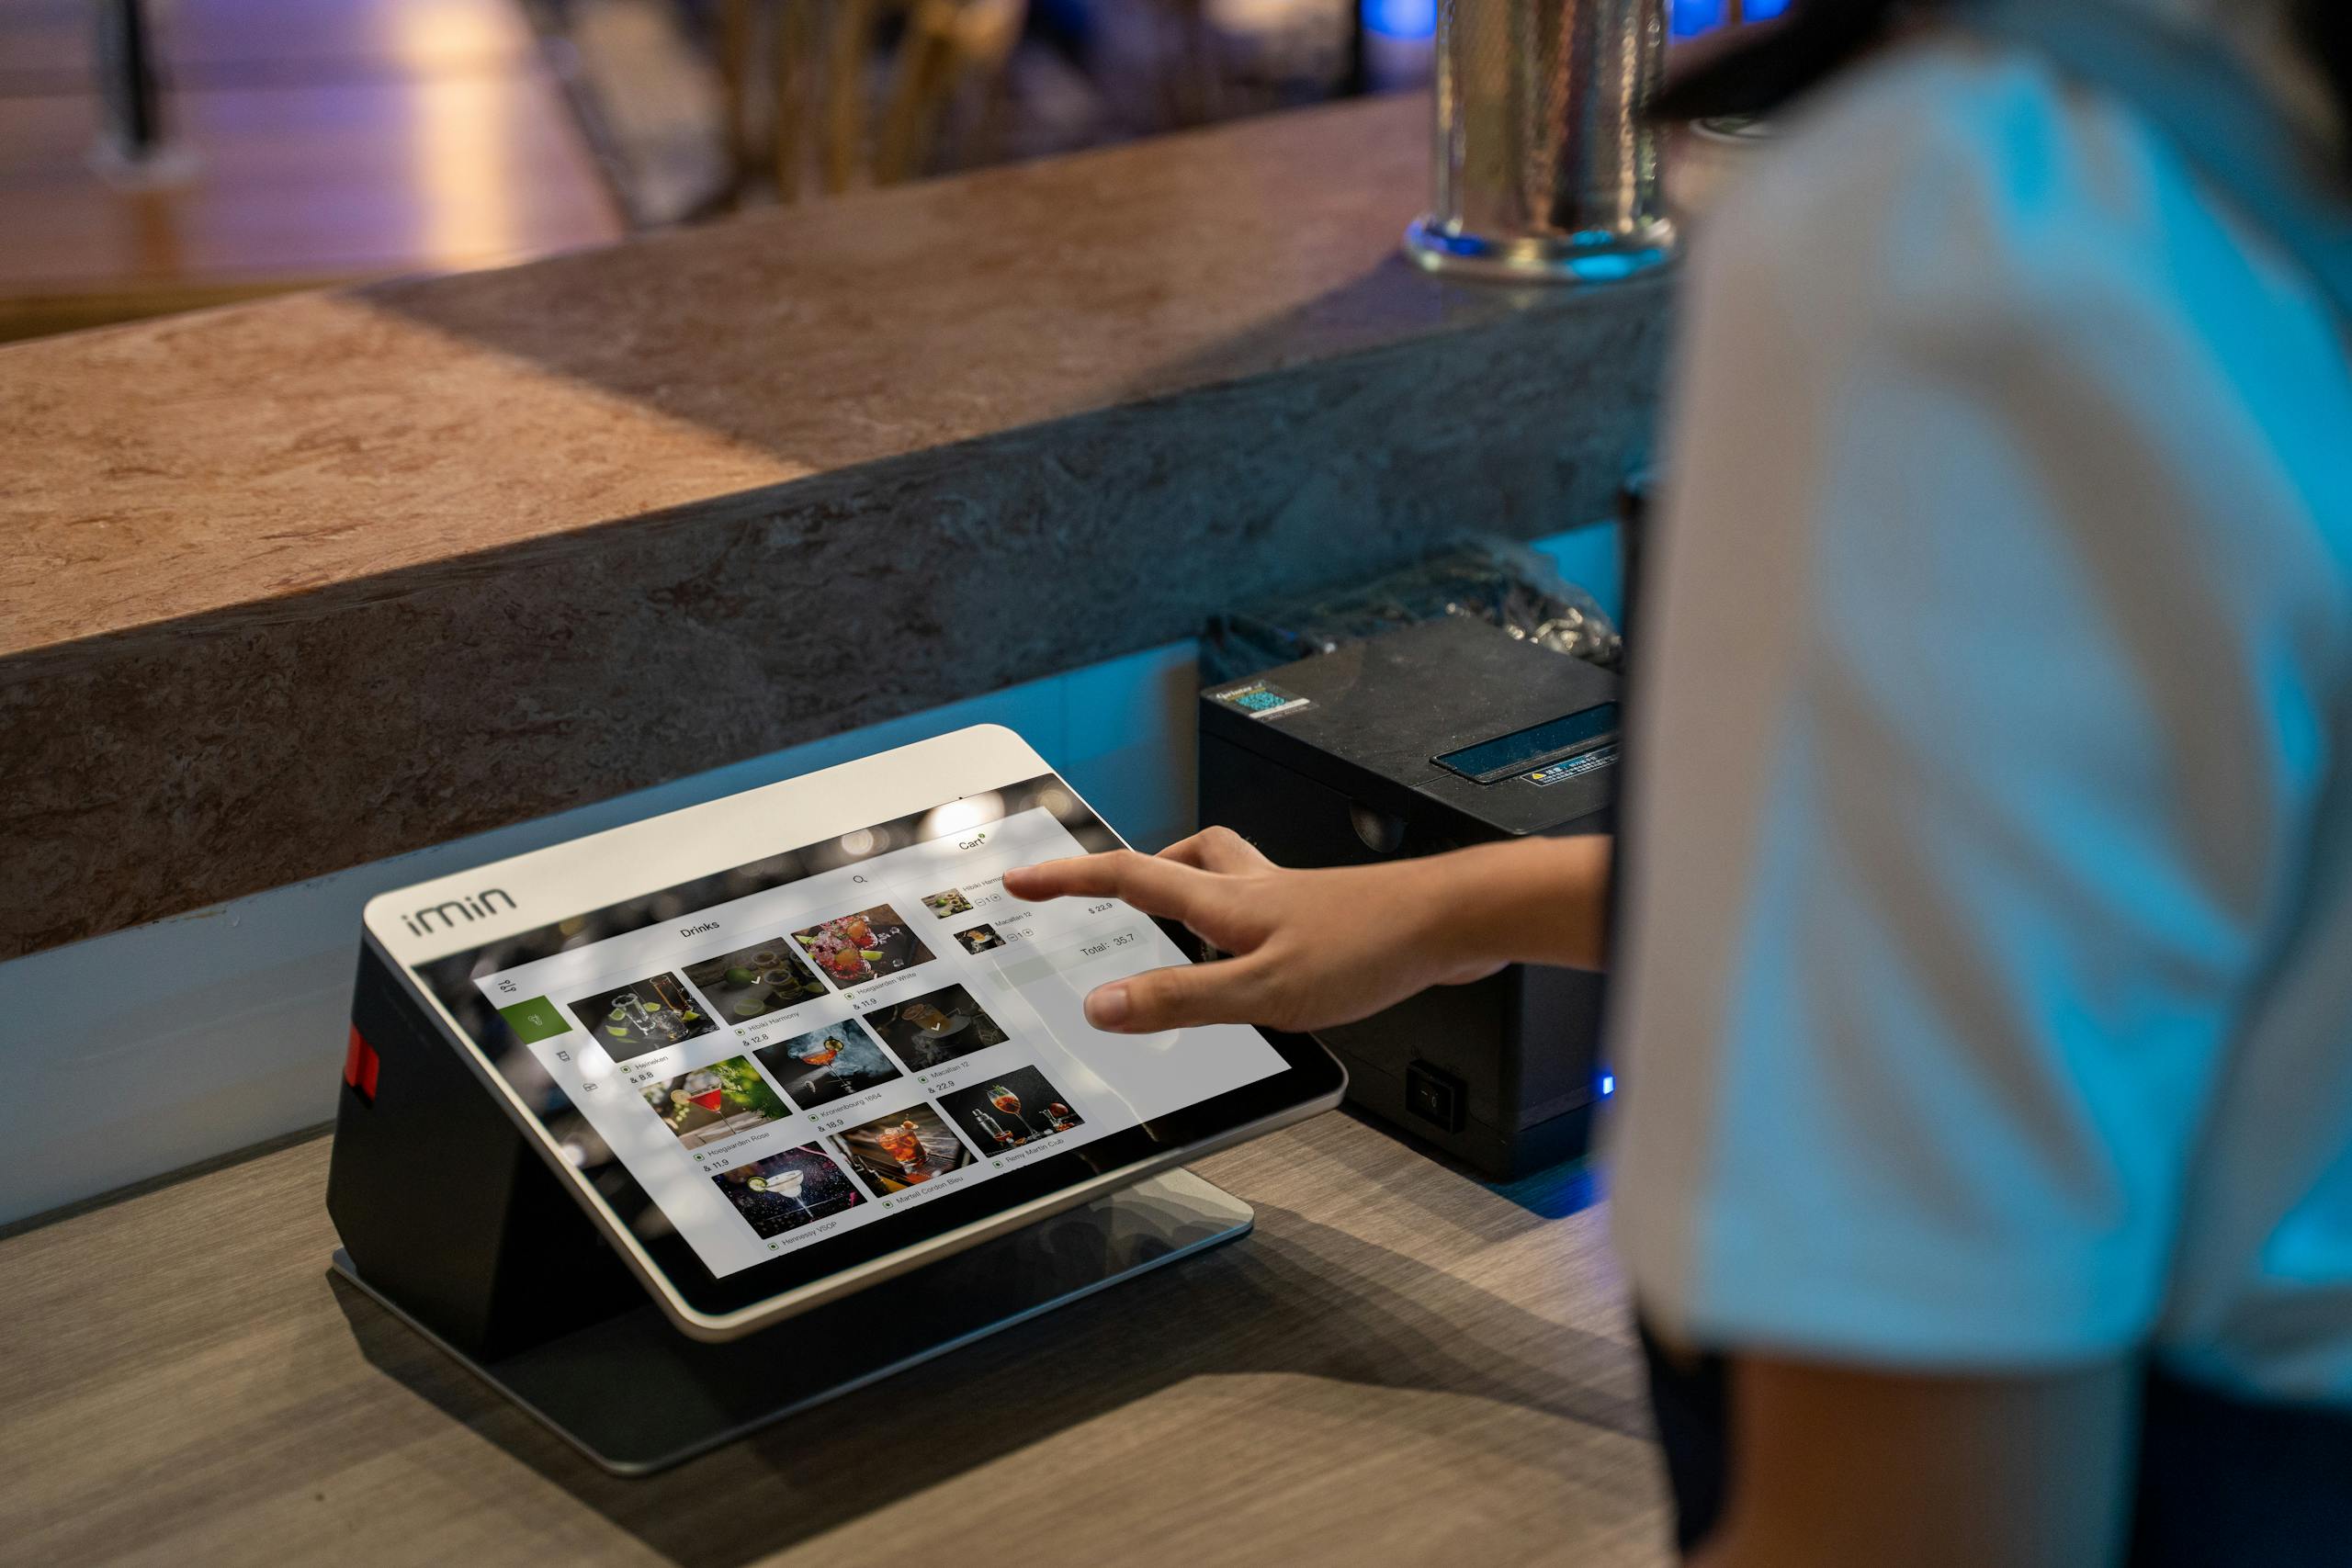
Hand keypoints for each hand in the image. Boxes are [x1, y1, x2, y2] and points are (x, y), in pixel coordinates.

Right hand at [1001, 827, 1609, 1034]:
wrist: (1455, 921)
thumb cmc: (1369, 948)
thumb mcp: (1260, 991)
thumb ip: (1180, 1000)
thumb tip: (1100, 1007)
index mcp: (1225, 899)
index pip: (1128, 876)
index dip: (1068, 878)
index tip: (1021, 877)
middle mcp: (1256, 889)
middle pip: (1182, 857)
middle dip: (1140, 870)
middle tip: (1111, 894)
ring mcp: (1297, 901)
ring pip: (1229, 878)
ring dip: (1197, 893)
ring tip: (1183, 936)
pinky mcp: (1334, 919)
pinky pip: (1272, 911)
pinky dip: (1249, 928)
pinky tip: (1270, 965)